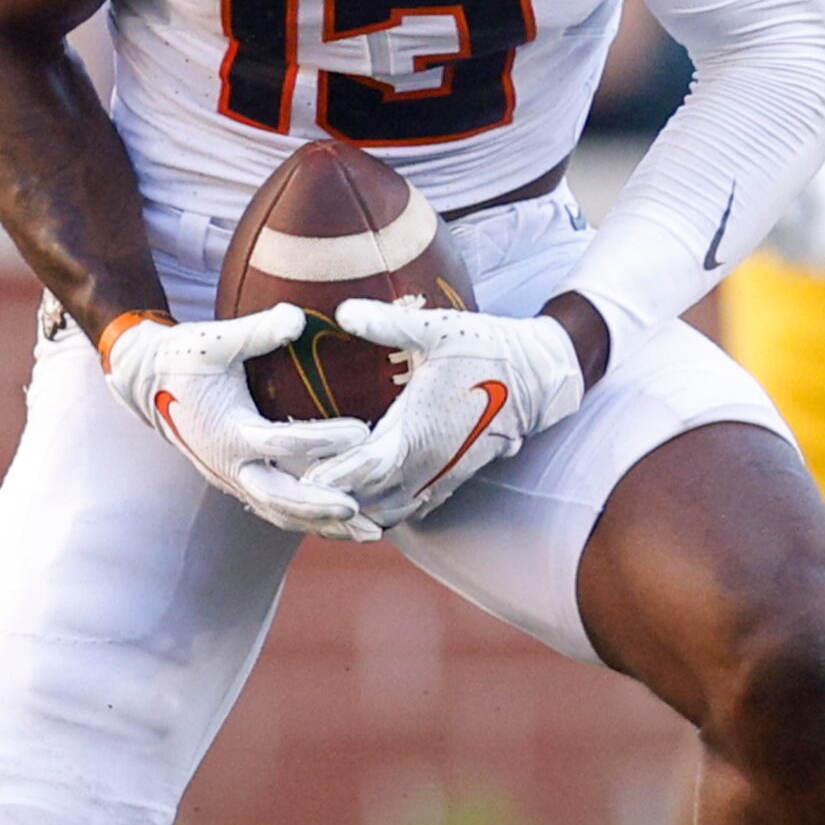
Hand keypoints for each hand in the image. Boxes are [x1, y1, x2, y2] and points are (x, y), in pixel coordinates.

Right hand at [101, 308, 378, 540]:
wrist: (147, 382)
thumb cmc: (185, 356)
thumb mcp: (216, 340)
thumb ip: (256, 331)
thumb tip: (296, 317)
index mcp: (226, 430)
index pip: (279, 441)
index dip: (320, 440)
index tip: (361, 433)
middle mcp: (229, 464)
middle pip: (277, 497)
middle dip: (319, 506)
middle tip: (360, 509)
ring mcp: (233, 478)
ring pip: (280, 512)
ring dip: (322, 524)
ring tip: (369, 532)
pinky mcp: (240, 481)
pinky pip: (277, 508)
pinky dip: (310, 519)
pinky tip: (347, 524)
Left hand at [304, 300, 585, 527]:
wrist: (539, 377)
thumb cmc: (488, 348)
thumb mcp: (437, 330)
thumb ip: (387, 324)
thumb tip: (342, 311)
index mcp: (417, 430)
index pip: (361, 468)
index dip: (326, 476)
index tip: (292, 474)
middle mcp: (426, 463)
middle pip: (364, 500)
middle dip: (326, 499)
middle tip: (285, 490)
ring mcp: (440, 476)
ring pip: (385, 513)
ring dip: (352, 511)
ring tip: (314, 502)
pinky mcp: (450, 480)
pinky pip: (407, 511)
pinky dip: (378, 512)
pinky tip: (356, 502)